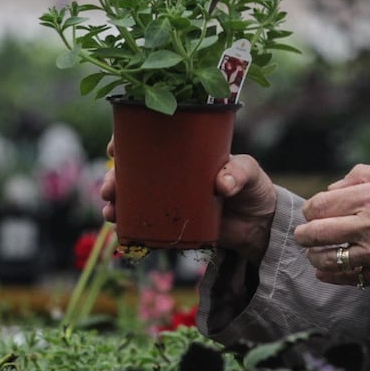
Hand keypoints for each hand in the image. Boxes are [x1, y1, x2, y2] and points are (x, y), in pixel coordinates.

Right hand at [100, 140, 279, 265]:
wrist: (261, 223)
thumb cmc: (253, 187)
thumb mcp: (249, 172)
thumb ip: (239, 174)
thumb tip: (223, 184)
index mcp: (184, 153)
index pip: (149, 140)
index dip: (126, 141)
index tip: (113, 148)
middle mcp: (172, 174)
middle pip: (132, 171)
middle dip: (112, 178)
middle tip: (108, 188)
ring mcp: (170, 199)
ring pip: (133, 197)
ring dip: (116, 202)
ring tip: (110, 211)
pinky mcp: (174, 223)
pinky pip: (145, 224)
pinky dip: (129, 227)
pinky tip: (119, 230)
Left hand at [293, 165, 369, 288]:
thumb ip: (361, 175)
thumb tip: (332, 188)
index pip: (320, 205)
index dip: (309, 210)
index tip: (312, 213)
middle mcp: (368, 226)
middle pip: (315, 234)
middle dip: (303, 235)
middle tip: (304, 236)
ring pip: (325, 259)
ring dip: (314, 257)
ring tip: (315, 254)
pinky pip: (344, 278)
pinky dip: (328, 275)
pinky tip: (324, 271)